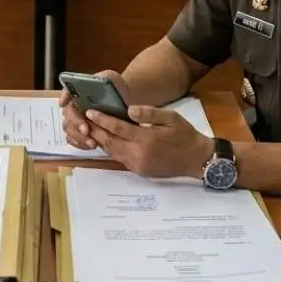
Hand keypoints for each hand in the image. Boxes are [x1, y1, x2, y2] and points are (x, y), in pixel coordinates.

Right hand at [58, 69, 130, 150]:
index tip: (69, 108)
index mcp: (76, 93)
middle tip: (87, 130)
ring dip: (79, 138)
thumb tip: (91, 84)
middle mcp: (73, 108)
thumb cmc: (115, 86)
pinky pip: (75, 141)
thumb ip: (100, 77)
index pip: (66, 99)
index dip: (67, 105)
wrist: (125, 99)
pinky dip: (81, 144)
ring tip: (93, 142)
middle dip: (76, 125)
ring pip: (70, 131)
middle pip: (67, 118)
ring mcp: (77, 121)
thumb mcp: (109, 77)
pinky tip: (92, 145)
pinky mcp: (83, 133)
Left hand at [84, 104, 213, 177]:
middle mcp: (138, 154)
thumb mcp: (171, 118)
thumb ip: (149, 113)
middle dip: (96, 131)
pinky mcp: (139, 171)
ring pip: (112, 152)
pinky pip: (120, 159)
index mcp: (146, 139)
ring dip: (101, 141)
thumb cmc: (184, 135)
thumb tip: (129, 110)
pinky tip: (106, 141)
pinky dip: (111, 149)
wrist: (197, 159)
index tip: (90, 111)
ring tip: (90, 129)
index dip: (102, 120)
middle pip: (110, 142)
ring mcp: (138, 165)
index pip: (117, 128)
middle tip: (83, 120)